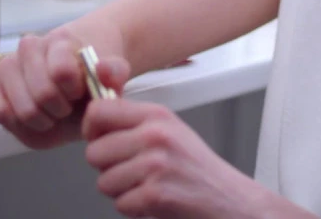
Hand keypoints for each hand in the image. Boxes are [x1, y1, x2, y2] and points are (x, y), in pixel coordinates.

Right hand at [0, 31, 129, 149]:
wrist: (74, 83)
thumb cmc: (90, 81)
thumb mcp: (112, 78)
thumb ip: (115, 74)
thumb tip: (102, 69)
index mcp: (60, 41)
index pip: (62, 70)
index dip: (74, 91)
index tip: (80, 93)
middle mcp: (29, 47)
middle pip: (42, 93)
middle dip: (59, 110)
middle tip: (67, 108)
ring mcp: (7, 65)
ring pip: (19, 106)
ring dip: (40, 119)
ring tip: (52, 114)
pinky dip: (16, 123)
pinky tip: (33, 119)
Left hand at [83, 99, 257, 218]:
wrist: (230, 200)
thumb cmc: (198, 169)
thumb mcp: (170, 131)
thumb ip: (136, 123)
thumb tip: (95, 117)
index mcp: (156, 115)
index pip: (98, 111)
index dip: (91, 130)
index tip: (100, 140)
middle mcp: (155, 135)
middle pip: (94, 152)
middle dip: (107, 169)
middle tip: (133, 172)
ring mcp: (156, 165)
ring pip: (104, 182)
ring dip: (122, 192)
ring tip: (147, 186)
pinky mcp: (156, 194)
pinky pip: (120, 204)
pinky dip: (135, 209)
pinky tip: (154, 201)